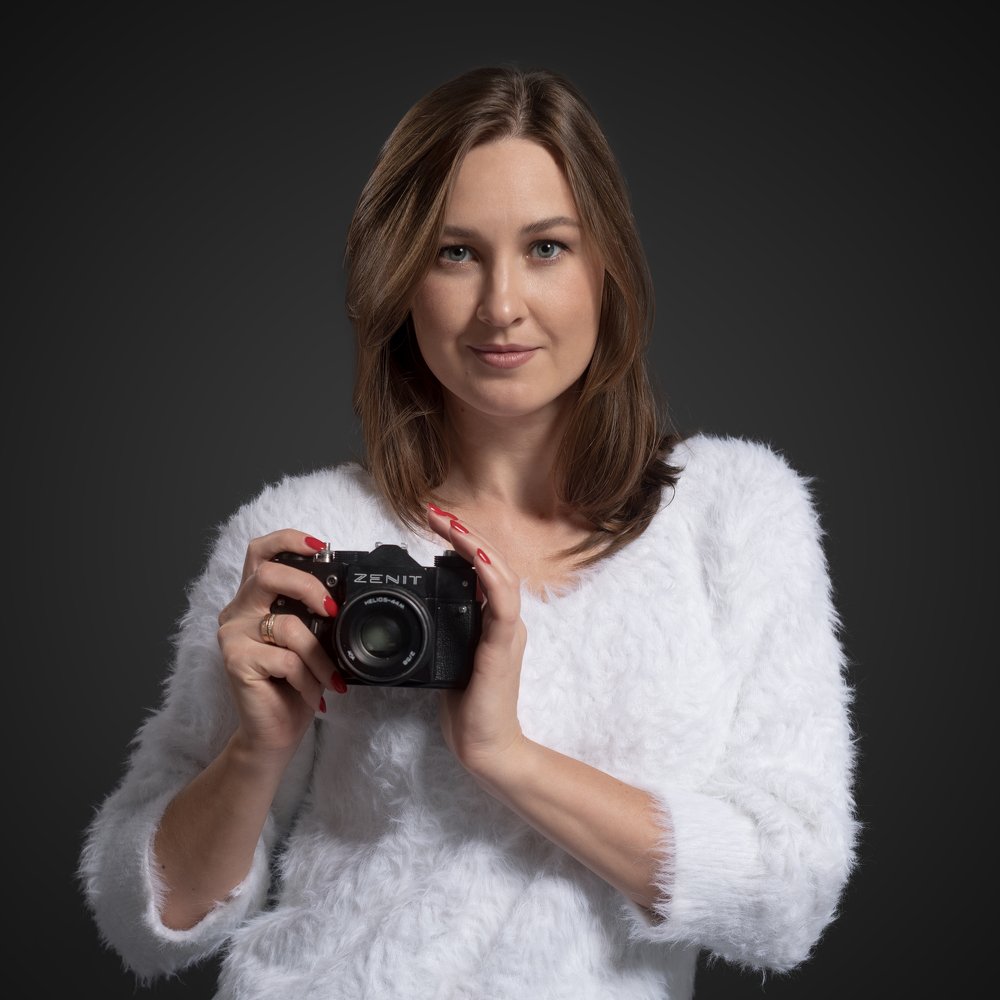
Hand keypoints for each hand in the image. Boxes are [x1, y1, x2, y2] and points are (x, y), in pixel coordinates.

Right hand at [216, 530, 342, 758]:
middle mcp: (238, 611)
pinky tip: (311, 693)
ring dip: (319, 655)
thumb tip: (341, 595)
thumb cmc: (294, 683)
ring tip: (329, 677)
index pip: (261, 551)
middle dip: (308, 587)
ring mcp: (232, 635)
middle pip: (268, 574)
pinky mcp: (234, 660)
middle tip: (333, 610)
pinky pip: (285, 659)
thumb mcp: (308, 640)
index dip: (288, 540)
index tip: (321, 546)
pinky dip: (308, 677)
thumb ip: (313, 613)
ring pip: (287, 625)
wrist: (274, 731)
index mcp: (255, 599)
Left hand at [426, 505, 526, 774]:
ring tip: (448, 524)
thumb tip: (418, 608)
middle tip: (435, 512)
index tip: (436, 521)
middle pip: (493, 562)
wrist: (486, 747)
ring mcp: (507, 632)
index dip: (463, 542)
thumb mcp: (448, 658)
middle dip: (464, 533)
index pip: (483, 568)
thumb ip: (443, 630)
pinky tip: (476, 559)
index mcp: (491, 621)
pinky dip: (490, 577)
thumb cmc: (466, 707)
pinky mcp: (502, 648)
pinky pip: (502, 604)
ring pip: (500, 574)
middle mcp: (504, 621)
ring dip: (474, 545)